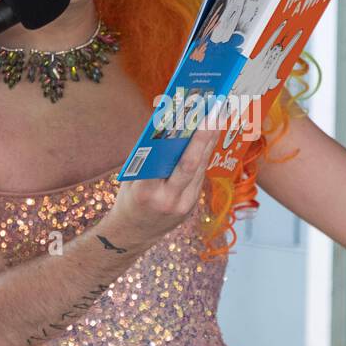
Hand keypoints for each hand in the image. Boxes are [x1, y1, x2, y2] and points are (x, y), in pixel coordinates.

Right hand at [102, 123, 217, 248]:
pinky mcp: (192, 204)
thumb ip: (147, 158)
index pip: (166, 163)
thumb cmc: (130, 199)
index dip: (179, 141)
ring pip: (200, 167)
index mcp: (146, 193)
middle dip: (203, 136)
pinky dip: (204, 154)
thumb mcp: (131, 179)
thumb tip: (168, 125)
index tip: (189, 117)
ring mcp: (184, 205)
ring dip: (209, 141)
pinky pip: (200, 175)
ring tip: (215, 116)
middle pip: (190, 164)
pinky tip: (210, 135)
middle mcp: (168, 200)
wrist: (134, 234)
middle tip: (213, 111)